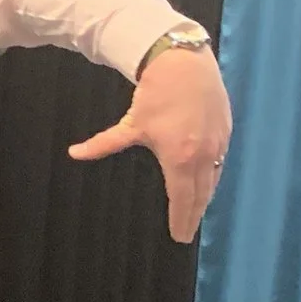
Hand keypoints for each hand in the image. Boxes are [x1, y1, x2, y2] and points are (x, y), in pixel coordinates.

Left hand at [68, 43, 231, 242]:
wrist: (186, 65)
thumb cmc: (157, 95)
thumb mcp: (130, 124)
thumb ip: (103, 144)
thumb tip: (75, 153)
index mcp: (180, 158)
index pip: (182, 199)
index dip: (180, 219)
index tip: (178, 236)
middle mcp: (204, 154)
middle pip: (201, 194)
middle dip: (193, 215)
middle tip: (187, 233)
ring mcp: (218, 142)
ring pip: (213, 178)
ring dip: (205, 197)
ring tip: (197, 213)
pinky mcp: (226, 130)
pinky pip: (220, 162)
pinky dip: (213, 176)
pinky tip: (207, 183)